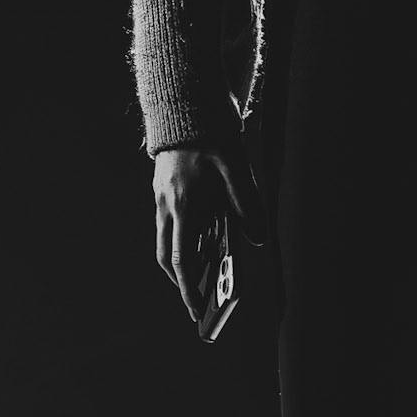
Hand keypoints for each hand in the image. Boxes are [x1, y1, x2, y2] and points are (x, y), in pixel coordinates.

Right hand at [153, 139, 262, 318]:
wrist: (184, 106)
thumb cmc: (211, 136)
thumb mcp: (236, 167)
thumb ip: (247, 203)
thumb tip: (256, 237)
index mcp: (184, 204)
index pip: (183, 259)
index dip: (188, 288)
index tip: (195, 310)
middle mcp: (167, 205)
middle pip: (168, 256)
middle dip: (182, 280)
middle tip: (200, 297)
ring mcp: (160, 197)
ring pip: (166, 240)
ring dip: (182, 258)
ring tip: (207, 268)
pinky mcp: (161, 189)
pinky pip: (168, 222)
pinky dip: (182, 236)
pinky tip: (203, 234)